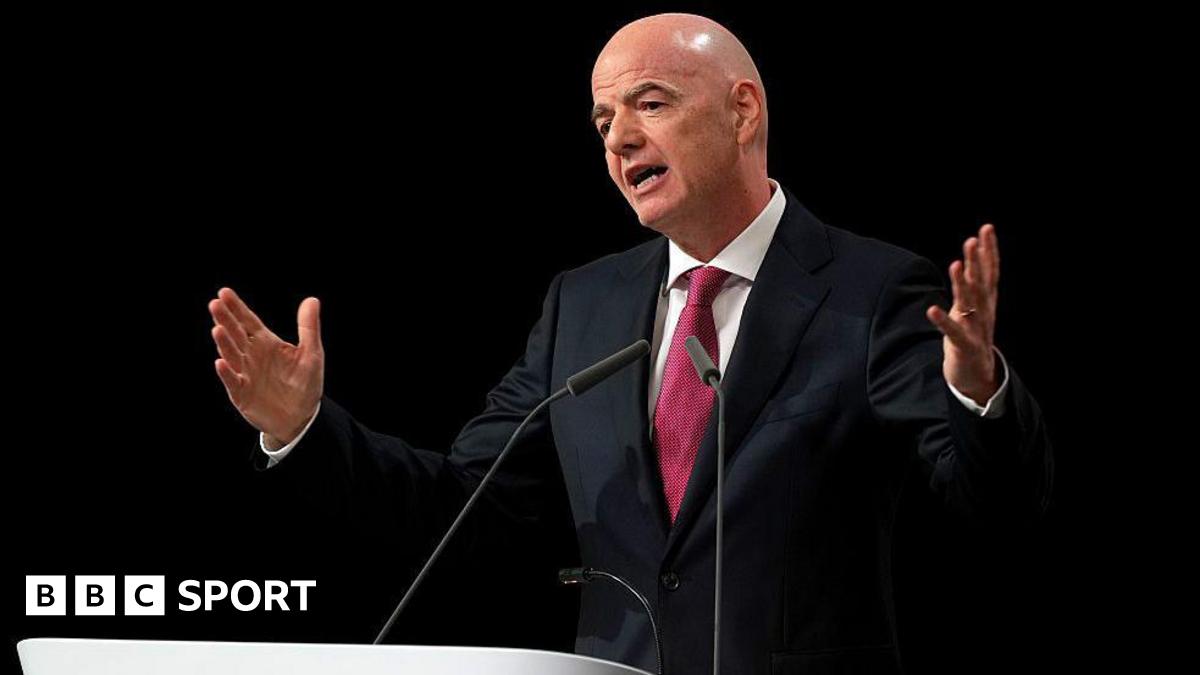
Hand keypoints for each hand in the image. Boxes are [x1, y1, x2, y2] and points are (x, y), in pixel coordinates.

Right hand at [208, 287, 324, 445]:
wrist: (301, 417)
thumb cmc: (305, 383)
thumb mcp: (311, 353)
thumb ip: (308, 327)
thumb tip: (312, 300)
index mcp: (266, 343)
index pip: (248, 321)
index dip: (237, 307)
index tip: (225, 292)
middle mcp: (251, 355)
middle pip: (236, 334)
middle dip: (226, 319)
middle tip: (216, 304)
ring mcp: (245, 374)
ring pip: (232, 355)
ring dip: (224, 343)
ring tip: (218, 328)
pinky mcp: (242, 394)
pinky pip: (233, 381)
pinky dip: (226, 372)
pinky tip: (221, 362)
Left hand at [925, 224, 999, 405]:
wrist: (978, 376)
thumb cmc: (973, 336)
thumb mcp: (975, 307)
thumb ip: (973, 283)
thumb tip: (971, 256)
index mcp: (987, 302)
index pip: (990, 271)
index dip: (989, 250)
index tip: (987, 228)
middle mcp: (984, 312)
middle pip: (981, 282)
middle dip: (977, 261)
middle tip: (973, 239)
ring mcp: (975, 329)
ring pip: (970, 303)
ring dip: (962, 284)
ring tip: (955, 264)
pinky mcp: (964, 346)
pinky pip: (953, 332)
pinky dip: (943, 321)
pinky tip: (932, 309)